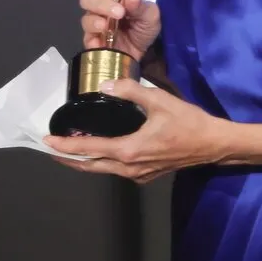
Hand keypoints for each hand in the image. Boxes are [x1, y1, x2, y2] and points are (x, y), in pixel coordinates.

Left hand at [44, 78, 231, 181]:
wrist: (214, 144)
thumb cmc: (187, 122)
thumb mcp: (159, 100)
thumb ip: (130, 91)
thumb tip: (105, 86)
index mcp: (128, 150)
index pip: (89, 150)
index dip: (65, 146)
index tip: (47, 142)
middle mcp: (129, 167)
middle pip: (91, 166)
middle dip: (68, 158)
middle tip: (50, 149)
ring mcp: (138, 174)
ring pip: (103, 169)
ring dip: (84, 160)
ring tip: (69, 148)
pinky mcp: (146, 173)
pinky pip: (116, 169)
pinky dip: (101, 161)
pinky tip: (98, 150)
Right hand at [78, 0, 160, 59]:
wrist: (143, 55)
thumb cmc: (144, 28)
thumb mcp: (150, 15)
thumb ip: (141, 5)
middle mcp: (98, 4)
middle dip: (100, 1)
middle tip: (118, 11)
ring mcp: (93, 22)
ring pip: (86, 15)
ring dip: (98, 17)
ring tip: (109, 25)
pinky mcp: (91, 39)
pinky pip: (87, 35)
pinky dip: (95, 35)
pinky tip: (103, 39)